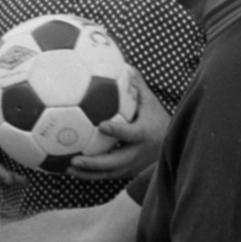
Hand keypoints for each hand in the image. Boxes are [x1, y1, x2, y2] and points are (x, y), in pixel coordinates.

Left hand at [68, 68, 168, 182]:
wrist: (173, 145)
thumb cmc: (158, 119)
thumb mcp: (151, 102)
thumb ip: (137, 86)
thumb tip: (124, 64)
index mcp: (144, 134)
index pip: (130, 134)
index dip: (116, 131)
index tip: (101, 125)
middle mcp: (138, 153)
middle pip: (115, 162)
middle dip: (94, 163)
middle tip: (74, 158)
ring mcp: (133, 166)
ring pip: (108, 173)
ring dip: (87, 173)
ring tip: (67, 168)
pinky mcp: (127, 173)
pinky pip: (106, 177)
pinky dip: (89, 175)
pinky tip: (71, 171)